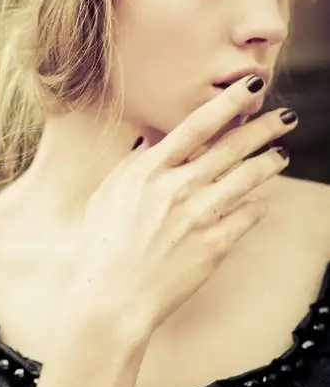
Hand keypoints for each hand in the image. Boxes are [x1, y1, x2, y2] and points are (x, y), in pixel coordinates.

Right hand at [67, 76, 296, 340]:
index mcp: (150, 170)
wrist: (111, 298)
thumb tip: (156, 142)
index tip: (250, 88)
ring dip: (269, 163)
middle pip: (233, 148)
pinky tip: (259, 202)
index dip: (228, 102)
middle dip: (264, 128)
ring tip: (281, 155)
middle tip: (285, 118)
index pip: (198, 125)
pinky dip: (256, 206)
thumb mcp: (109, 194)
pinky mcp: (215, 246)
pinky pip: (247, 217)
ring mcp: (199, 216)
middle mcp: (178, 187)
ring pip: (248, 179)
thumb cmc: (101, 246)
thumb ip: (135, 164)